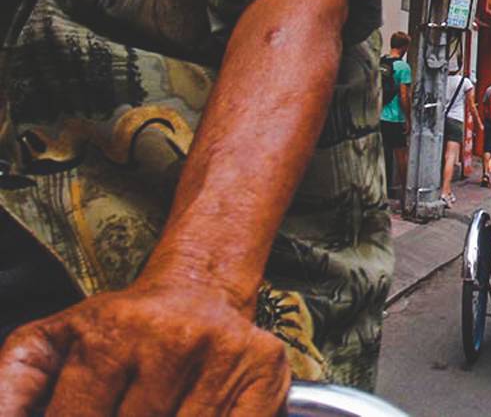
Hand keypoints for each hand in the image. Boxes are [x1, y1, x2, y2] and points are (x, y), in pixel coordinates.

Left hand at [0, 283, 288, 415]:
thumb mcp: (50, 345)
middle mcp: (169, 339)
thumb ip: (10, 388)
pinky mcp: (264, 368)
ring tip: (158, 413)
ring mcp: (223, 354)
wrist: (201, 287)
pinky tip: (191, 413)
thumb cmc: (118, 329)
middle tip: (128, 414)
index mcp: (109, 334)